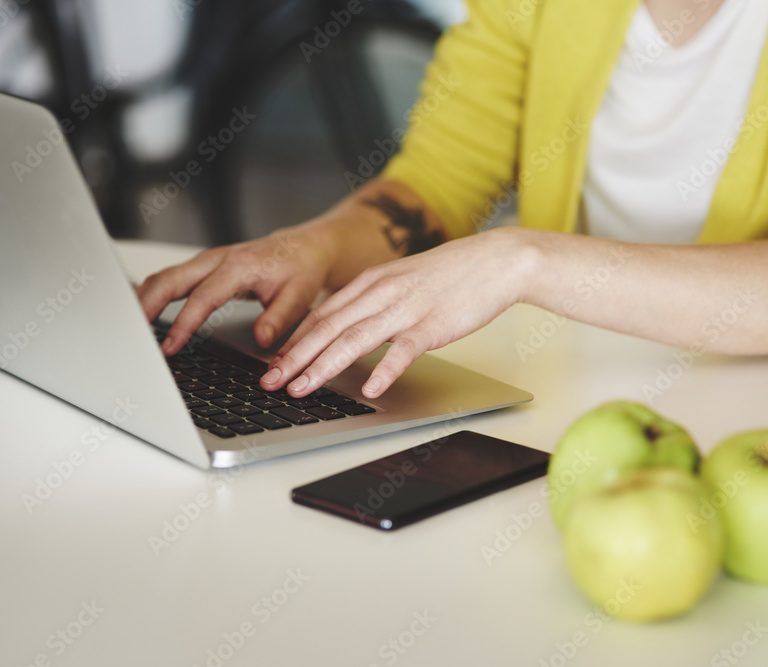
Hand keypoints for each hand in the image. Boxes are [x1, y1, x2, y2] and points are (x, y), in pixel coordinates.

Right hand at [136, 223, 335, 354]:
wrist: (305, 248)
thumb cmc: (301, 271)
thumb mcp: (300, 296)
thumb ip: (279, 318)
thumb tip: (261, 339)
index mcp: (239, 266)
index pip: (203, 297)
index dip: (184, 323)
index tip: (170, 346)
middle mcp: (218, 259)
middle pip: (169, 279)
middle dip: (146, 306)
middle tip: (131, 335)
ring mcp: (207, 261)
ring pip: (164, 276)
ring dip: (143, 299)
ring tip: (128, 329)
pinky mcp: (204, 267)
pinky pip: (170, 278)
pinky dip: (153, 294)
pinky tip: (143, 313)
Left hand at [261, 227, 535, 398]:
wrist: (496, 261)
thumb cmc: (452, 275)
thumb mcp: (403, 281)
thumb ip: (375, 302)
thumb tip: (349, 328)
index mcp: (372, 282)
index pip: (322, 314)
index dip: (294, 341)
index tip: (273, 363)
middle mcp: (382, 293)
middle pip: (328, 328)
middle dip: (295, 357)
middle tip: (270, 382)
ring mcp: (407, 308)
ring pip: (355, 339)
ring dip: (323, 366)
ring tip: (302, 389)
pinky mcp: (433, 324)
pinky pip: (403, 350)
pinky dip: (384, 369)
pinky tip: (370, 388)